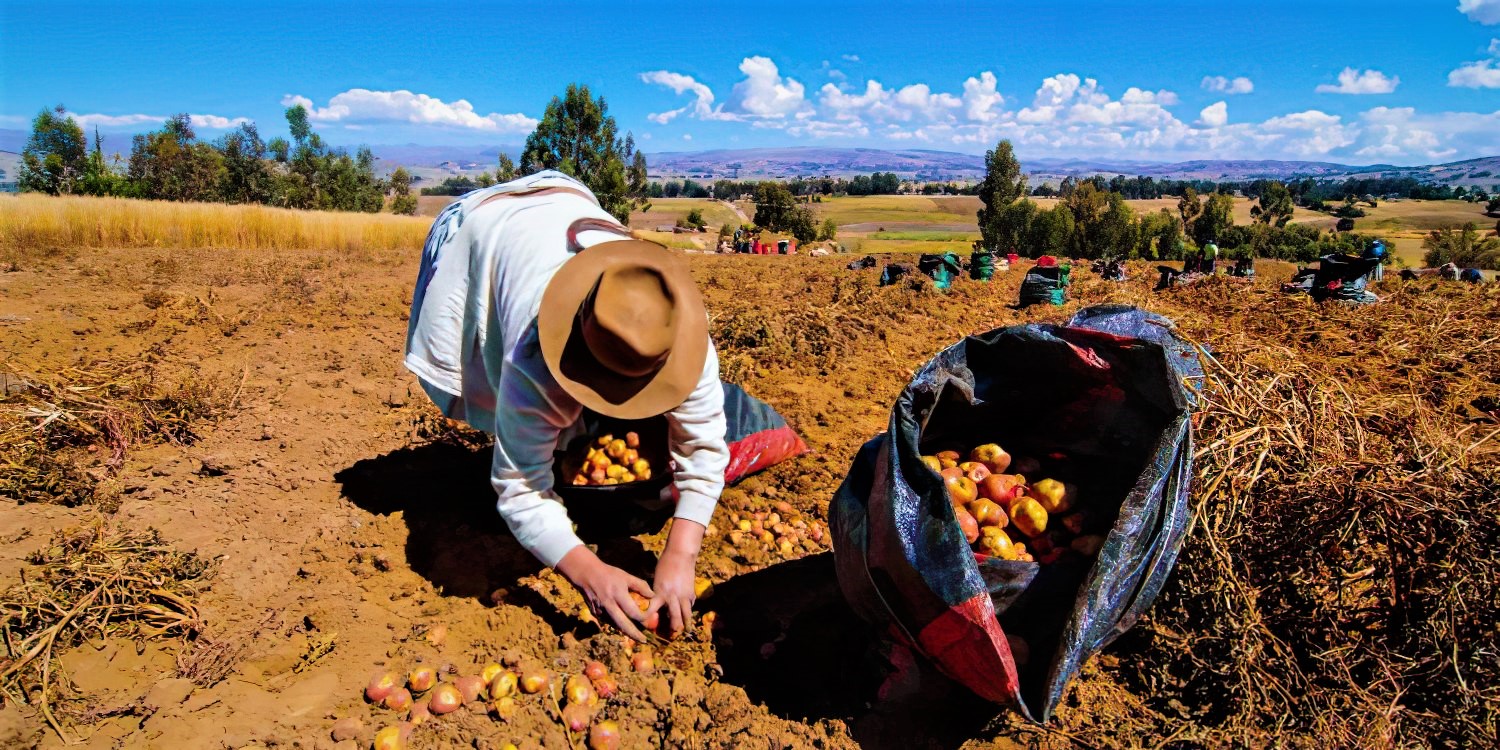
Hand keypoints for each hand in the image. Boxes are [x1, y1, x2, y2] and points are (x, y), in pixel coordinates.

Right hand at [556, 546, 653, 641]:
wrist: (587, 574)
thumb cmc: (609, 574)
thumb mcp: (626, 576)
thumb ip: (640, 586)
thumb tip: (652, 596)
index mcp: (618, 594)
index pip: (633, 611)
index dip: (642, 617)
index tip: (648, 618)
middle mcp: (609, 604)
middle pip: (623, 624)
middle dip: (634, 634)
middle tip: (644, 640)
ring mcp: (601, 610)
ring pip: (615, 625)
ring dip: (626, 631)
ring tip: (636, 635)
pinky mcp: (595, 613)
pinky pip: (609, 622)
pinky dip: (617, 625)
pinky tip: (624, 626)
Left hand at [648, 519, 705, 635]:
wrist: (680, 555)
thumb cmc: (665, 565)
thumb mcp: (656, 580)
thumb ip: (656, 594)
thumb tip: (654, 606)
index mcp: (660, 592)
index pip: (652, 610)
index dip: (648, 619)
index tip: (645, 627)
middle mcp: (672, 596)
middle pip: (674, 616)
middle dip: (672, 628)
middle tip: (670, 636)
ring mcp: (684, 596)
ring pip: (685, 615)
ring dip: (684, 624)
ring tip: (683, 632)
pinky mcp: (691, 593)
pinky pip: (690, 606)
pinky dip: (688, 612)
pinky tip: (687, 617)